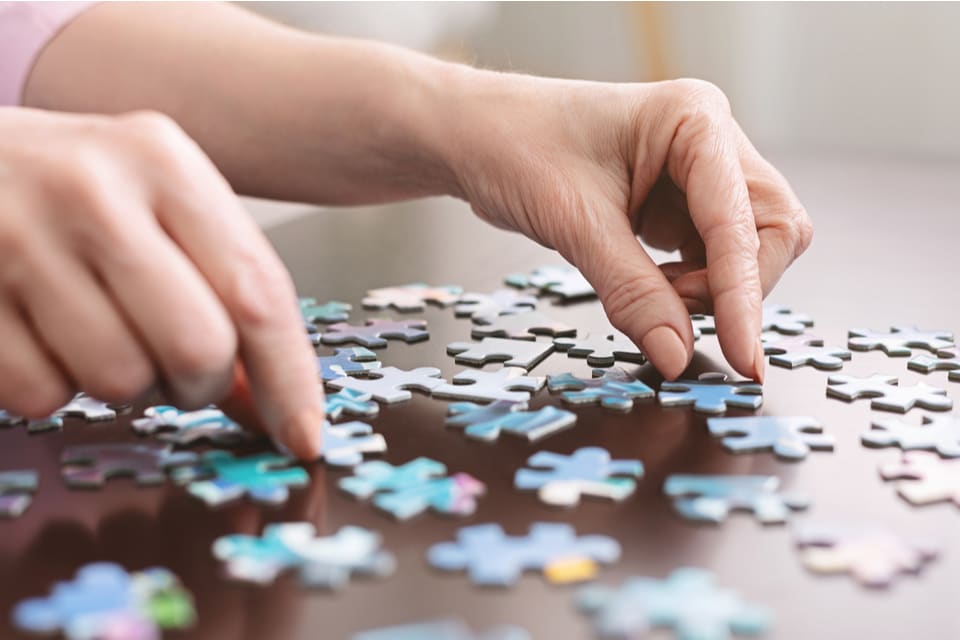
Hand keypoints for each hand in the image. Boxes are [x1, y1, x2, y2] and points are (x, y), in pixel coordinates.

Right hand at [0, 108, 322, 456]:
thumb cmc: (75, 192)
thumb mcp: (159, 208)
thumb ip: (223, 292)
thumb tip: (273, 407)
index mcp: (162, 161)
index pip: (256, 291)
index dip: (290, 378)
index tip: (304, 435)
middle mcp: (93, 191)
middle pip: (196, 348)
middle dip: (200, 383)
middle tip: (178, 366)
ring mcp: (16, 240)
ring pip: (120, 381)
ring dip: (126, 385)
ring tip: (103, 334)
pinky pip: (41, 394)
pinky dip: (55, 386)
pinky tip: (44, 335)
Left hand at [442, 73, 812, 380]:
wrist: (476, 137)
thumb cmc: (516, 148)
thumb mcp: (574, 223)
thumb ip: (631, 292)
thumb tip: (677, 355)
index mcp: (695, 120)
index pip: (742, 222)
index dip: (743, 295)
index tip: (741, 356)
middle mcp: (710, 142)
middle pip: (771, 232)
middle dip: (734, 286)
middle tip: (674, 312)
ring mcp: (699, 175)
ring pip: (747, 251)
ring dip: (711, 290)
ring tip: (648, 294)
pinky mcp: (681, 205)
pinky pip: (713, 259)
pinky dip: (691, 287)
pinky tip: (649, 288)